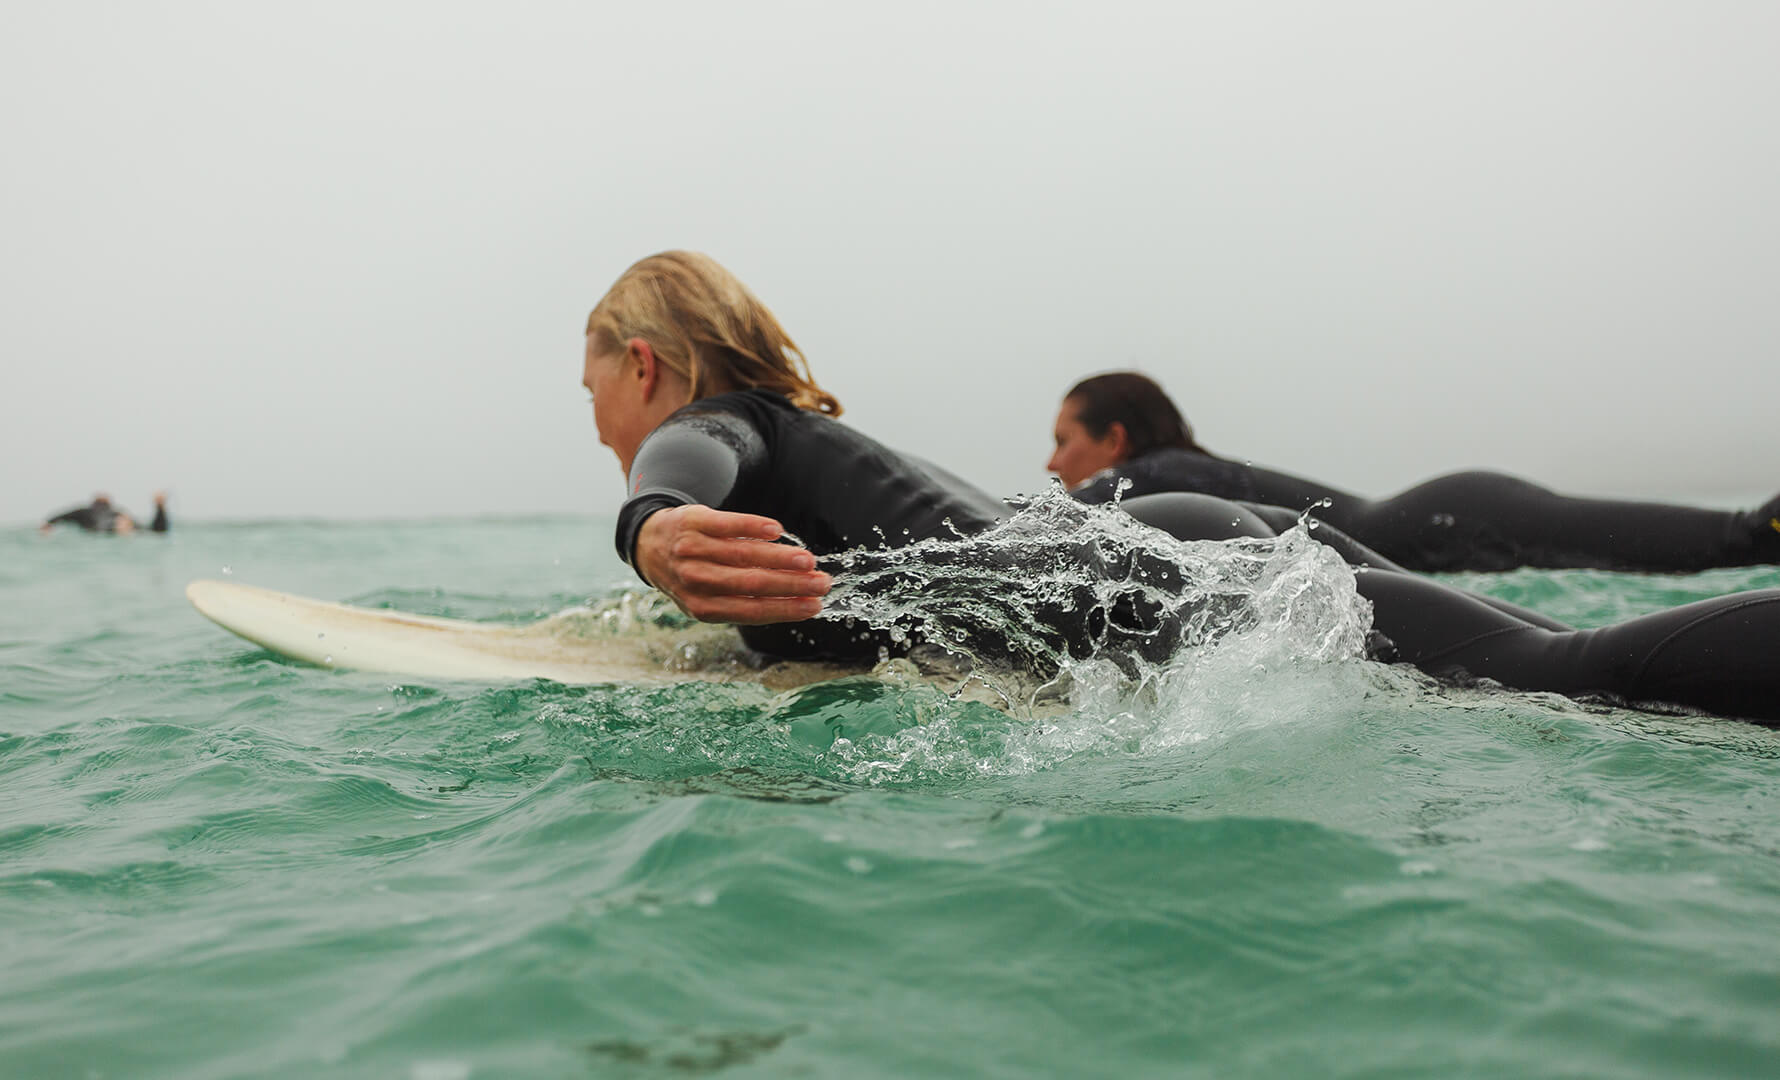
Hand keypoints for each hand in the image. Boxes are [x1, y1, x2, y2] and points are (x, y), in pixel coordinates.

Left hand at [634, 505, 831, 623]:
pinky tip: (777, 531)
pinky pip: (728, 525)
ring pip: (744, 555)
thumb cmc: (692, 576)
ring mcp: (692, 550)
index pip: (751, 610)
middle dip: (792, 585)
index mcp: (702, 607)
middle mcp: (695, 580)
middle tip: (822, 583)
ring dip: (781, 558)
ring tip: (809, 561)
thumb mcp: (708, 598)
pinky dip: (754, 527)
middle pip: (751, 583)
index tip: (814, 606)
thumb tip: (796, 602)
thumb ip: (743, 600)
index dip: (785, 609)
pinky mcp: (693, 521)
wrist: (649, 543)